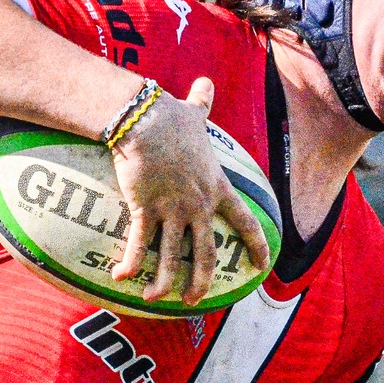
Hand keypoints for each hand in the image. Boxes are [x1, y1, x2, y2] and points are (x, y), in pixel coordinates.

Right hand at [110, 76, 270, 305]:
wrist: (146, 120)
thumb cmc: (169, 116)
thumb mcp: (192, 112)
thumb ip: (202, 103)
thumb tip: (205, 82)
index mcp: (215, 186)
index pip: (244, 220)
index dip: (256, 244)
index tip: (263, 265)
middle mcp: (198, 204)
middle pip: (206, 252)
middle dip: (202, 280)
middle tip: (197, 300)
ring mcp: (173, 209)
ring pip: (172, 257)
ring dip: (164, 282)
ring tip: (156, 299)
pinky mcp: (146, 209)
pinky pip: (138, 244)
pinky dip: (130, 263)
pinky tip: (120, 277)